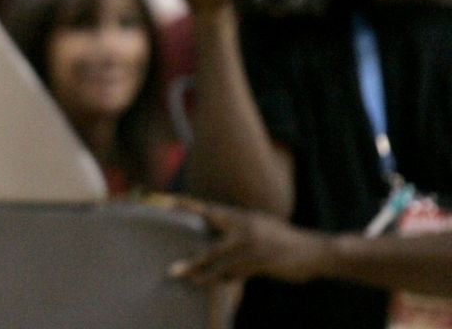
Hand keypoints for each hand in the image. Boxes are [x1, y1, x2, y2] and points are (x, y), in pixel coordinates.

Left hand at [163, 197, 333, 286]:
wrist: (316, 251)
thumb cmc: (284, 241)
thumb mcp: (260, 227)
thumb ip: (239, 231)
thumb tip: (218, 240)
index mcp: (242, 218)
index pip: (211, 211)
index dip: (189, 207)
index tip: (168, 202)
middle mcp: (245, 229)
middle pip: (212, 248)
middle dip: (194, 261)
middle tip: (172, 270)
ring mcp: (254, 246)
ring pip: (224, 267)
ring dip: (207, 277)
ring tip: (191, 283)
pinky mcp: (264, 262)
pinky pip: (240, 274)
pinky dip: (229, 279)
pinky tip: (218, 283)